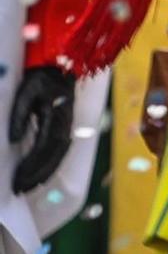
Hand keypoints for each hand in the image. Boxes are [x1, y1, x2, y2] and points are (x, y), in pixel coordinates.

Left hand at [9, 65, 74, 192]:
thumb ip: (19, 115)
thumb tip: (13, 140)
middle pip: (54, 156)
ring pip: (59, 155)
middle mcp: (65, 124)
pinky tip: (40, 173)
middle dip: (37, 175)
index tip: (16, 180)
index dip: (31, 166)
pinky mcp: (65, 125)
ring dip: (44, 173)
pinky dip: (51, 164)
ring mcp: (68, 125)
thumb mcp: (26, 91)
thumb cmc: (41, 76)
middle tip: (19, 190)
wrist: (60, 64)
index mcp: (57, 116)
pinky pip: (60, 150)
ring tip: (28, 186)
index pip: (44, 147)